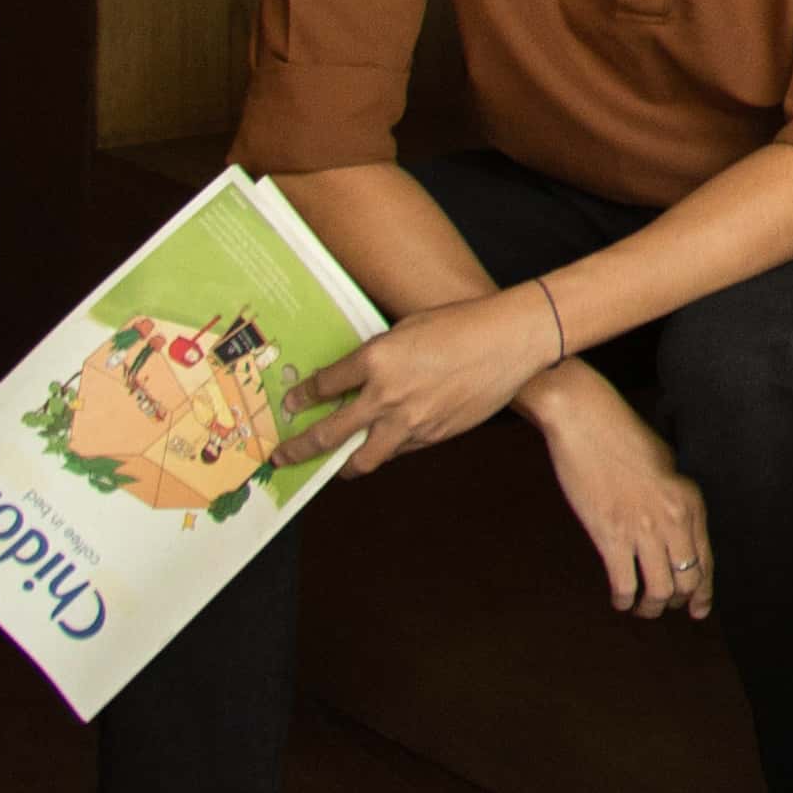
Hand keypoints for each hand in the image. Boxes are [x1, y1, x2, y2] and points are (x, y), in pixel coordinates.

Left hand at [274, 280, 559, 470]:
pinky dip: (391, 448)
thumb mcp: (408, 329)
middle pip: (329, 433)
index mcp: (376, 360)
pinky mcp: (434, 435)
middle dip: (299, 448)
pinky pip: (402, 449)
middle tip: (283, 456)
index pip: (324, 386)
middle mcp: (386, 395)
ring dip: (345, 466)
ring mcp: (410, 420)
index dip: (302, 398)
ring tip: (337, 468)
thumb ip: (380, 357)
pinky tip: (390, 443)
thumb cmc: (461, 324)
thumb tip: (359, 381)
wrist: (509, 340)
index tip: (291, 406)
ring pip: (364, 458)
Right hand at [530, 380, 717, 620]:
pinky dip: (624, 599)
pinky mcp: (611, 535)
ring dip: (650, 607)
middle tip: (661, 606)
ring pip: (659, 590)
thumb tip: (675, 537)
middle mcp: (674, 519)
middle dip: (675, 602)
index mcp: (691, 501)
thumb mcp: (666, 467)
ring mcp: (643, 529)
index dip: (703, 592)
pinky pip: (625, 584)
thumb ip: (675, 502)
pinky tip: (620, 598)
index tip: (698, 610)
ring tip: (640, 607)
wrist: (588, 423)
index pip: (706, 560)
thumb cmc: (623, 439)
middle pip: (686, 581)